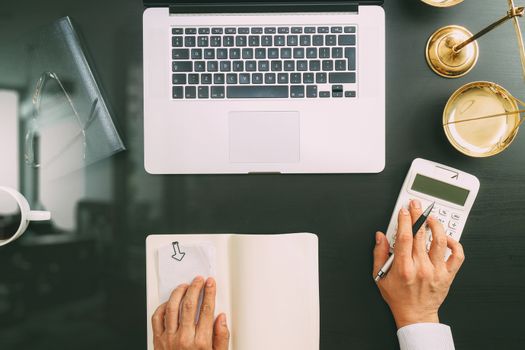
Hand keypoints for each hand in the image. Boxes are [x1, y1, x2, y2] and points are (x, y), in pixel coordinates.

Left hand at [152, 276, 229, 349]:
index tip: (210, 283)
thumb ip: (222, 337)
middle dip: (195, 288)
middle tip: (198, 280)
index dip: (209, 293)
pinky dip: (163, 306)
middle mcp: (184, 339)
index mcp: (201, 343)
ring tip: (184, 286)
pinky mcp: (157, 340)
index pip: (206, 310)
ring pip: (172, 308)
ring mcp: (169, 339)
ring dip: (178, 292)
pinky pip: (157, 317)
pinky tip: (170, 302)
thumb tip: (221, 318)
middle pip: (189, 305)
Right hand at [373, 199, 464, 328]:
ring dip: (435, 225)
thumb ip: (379, 254)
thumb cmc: (398, 297)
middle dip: (418, 215)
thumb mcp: (380, 277)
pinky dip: (454, 243)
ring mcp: (437, 271)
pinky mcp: (448, 274)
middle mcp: (422, 268)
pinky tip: (447, 237)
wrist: (416, 315)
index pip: (405, 237)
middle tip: (416, 205)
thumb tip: (380, 236)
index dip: (404, 220)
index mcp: (404, 268)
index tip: (404, 210)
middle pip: (421, 235)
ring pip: (440, 241)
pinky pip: (457, 255)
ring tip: (430, 218)